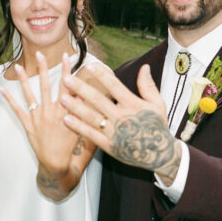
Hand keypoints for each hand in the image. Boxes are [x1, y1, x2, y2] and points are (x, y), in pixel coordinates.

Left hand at [1, 51, 81, 175]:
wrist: (56, 162)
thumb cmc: (70, 146)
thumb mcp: (80, 126)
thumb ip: (82, 110)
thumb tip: (87, 95)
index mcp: (64, 110)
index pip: (66, 86)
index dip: (66, 70)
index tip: (66, 56)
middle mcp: (49, 111)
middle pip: (45, 85)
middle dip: (43, 68)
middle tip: (40, 54)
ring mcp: (37, 117)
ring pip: (29, 94)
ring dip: (23, 79)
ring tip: (18, 66)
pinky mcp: (28, 124)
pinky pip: (17, 110)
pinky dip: (10, 100)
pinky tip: (3, 89)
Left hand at [61, 63, 180, 181]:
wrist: (160, 154)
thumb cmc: (157, 126)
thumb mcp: (158, 104)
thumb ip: (148, 86)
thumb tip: (144, 67)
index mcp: (133, 104)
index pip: (114, 86)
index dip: (101, 75)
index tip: (89, 66)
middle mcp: (122, 117)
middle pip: (98, 100)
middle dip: (81, 88)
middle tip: (67, 78)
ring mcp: (114, 132)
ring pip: (91, 117)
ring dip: (75, 107)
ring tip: (62, 98)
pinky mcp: (109, 145)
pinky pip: (90, 134)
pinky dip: (78, 127)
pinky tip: (66, 119)